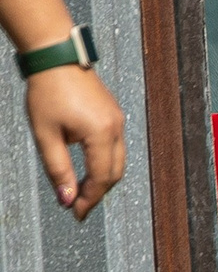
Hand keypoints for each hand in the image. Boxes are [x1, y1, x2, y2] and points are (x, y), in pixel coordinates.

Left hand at [24, 65, 123, 219]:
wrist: (56, 58)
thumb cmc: (47, 91)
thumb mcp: (45, 134)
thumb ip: (57, 169)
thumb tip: (66, 198)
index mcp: (101, 134)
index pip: (100, 178)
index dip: (88, 199)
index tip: (76, 213)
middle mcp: (116, 129)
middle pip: (114, 173)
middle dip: (98, 193)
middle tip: (80, 206)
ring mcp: (118, 121)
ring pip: (118, 161)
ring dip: (102, 179)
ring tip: (83, 190)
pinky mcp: (114, 115)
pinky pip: (116, 147)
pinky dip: (105, 163)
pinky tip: (89, 167)